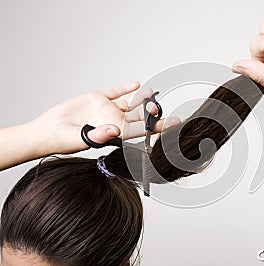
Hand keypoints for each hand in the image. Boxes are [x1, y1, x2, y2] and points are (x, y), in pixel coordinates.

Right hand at [33, 82, 179, 154]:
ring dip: (141, 100)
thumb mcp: (82, 139)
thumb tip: (114, 130)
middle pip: (138, 117)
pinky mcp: (97, 99)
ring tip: (152, 94)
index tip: (174, 124)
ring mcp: (107, 110)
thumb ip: (98, 135)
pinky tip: (136, 84)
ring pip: (129, 104)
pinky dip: (124, 88)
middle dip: (151, 114)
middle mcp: (114, 121)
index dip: (158, 127)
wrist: (48, 130)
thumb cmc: (65, 141)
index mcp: (115, 134)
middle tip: (160, 108)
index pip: (141, 131)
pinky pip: (114, 92)